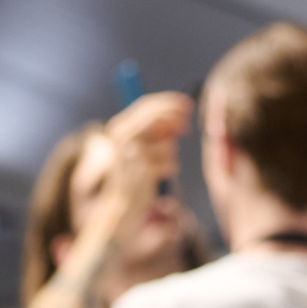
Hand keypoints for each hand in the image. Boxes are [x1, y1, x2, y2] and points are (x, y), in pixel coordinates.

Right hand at [95, 91, 191, 217]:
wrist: (119, 205)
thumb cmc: (131, 174)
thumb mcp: (136, 146)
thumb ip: (153, 129)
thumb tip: (177, 117)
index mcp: (119, 128)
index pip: (147, 105)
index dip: (170, 102)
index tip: (188, 105)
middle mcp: (123, 138)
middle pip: (158, 118)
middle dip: (176, 119)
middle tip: (187, 128)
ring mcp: (134, 154)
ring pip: (168, 144)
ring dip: (170, 155)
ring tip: (157, 167)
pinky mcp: (145, 171)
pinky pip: (170, 163)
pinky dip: (169, 169)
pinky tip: (157, 177)